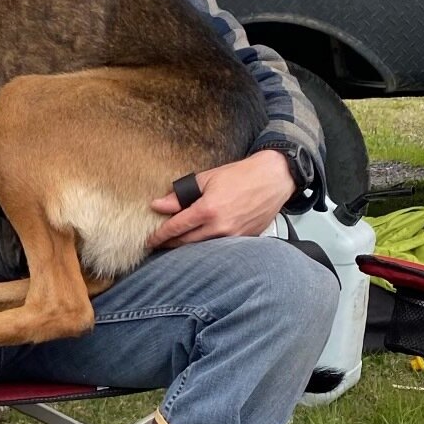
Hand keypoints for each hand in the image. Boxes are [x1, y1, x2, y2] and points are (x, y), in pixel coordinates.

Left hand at [148, 149, 294, 248]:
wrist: (273, 178)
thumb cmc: (242, 175)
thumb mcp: (207, 180)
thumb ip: (180, 195)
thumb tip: (158, 205)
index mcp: (208, 210)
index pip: (175, 228)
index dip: (159, 236)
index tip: (150, 241)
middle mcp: (220, 227)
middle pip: (186, 243)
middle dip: (170, 244)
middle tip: (159, 244)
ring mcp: (234, 236)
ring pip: (202, 248)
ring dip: (187, 248)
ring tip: (176, 244)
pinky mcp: (244, 240)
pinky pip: (220, 247)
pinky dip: (207, 246)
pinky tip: (200, 242)